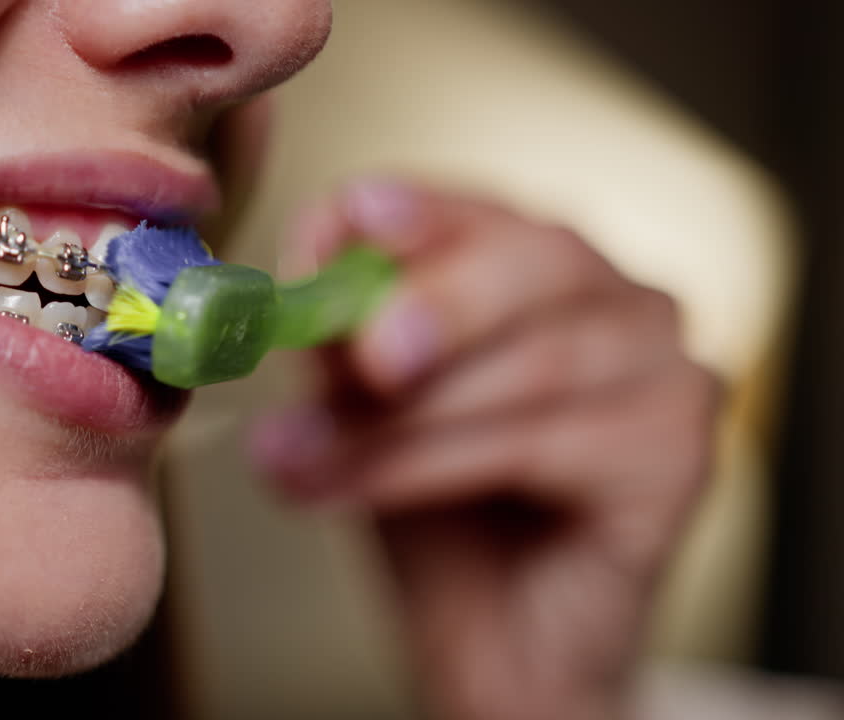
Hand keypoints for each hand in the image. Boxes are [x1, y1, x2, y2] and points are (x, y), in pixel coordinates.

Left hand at [250, 179, 718, 719]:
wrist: (498, 638)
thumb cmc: (440, 508)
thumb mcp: (364, 410)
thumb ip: (339, 346)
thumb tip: (297, 291)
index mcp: (534, 262)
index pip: (476, 207)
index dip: (416, 208)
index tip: (354, 215)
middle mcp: (614, 294)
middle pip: (536, 258)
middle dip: (434, 303)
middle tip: (361, 355)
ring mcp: (663, 364)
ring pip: (534, 362)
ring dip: (401, 419)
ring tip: (298, 458)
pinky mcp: (681, 447)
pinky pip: (550, 441)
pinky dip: (440, 467)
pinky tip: (364, 494)